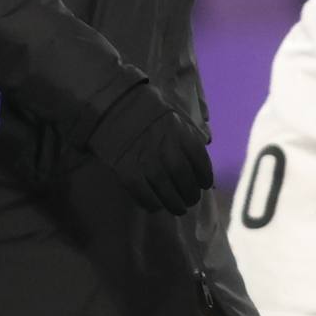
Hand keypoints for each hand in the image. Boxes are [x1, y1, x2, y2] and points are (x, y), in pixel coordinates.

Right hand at [83, 83, 213, 213]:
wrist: (110, 106)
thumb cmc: (143, 111)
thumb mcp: (172, 116)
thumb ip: (187, 135)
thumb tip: (199, 157)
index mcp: (180, 134)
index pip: (200, 162)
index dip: (205, 177)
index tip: (204, 185)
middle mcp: (166, 150)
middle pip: (185, 180)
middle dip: (190, 194)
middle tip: (190, 200)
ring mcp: (146, 162)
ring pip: (167, 192)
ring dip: (175, 204)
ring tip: (178, 208)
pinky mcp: (127, 172)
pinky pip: (144, 195)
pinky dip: (152, 204)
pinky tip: (155, 206)